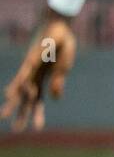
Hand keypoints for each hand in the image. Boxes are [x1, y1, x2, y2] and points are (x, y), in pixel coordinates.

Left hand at [2, 13, 77, 131]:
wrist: (59, 26)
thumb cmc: (63, 44)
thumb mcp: (65, 67)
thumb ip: (59, 83)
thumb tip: (54, 99)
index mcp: (45, 78)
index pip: (39, 100)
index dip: (38, 114)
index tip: (38, 129)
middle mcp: (34, 75)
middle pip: (28, 98)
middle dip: (22, 114)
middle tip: (16, 130)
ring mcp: (30, 68)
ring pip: (21, 89)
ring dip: (13, 103)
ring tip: (4, 116)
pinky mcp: (31, 59)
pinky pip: (24, 75)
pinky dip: (17, 85)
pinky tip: (9, 94)